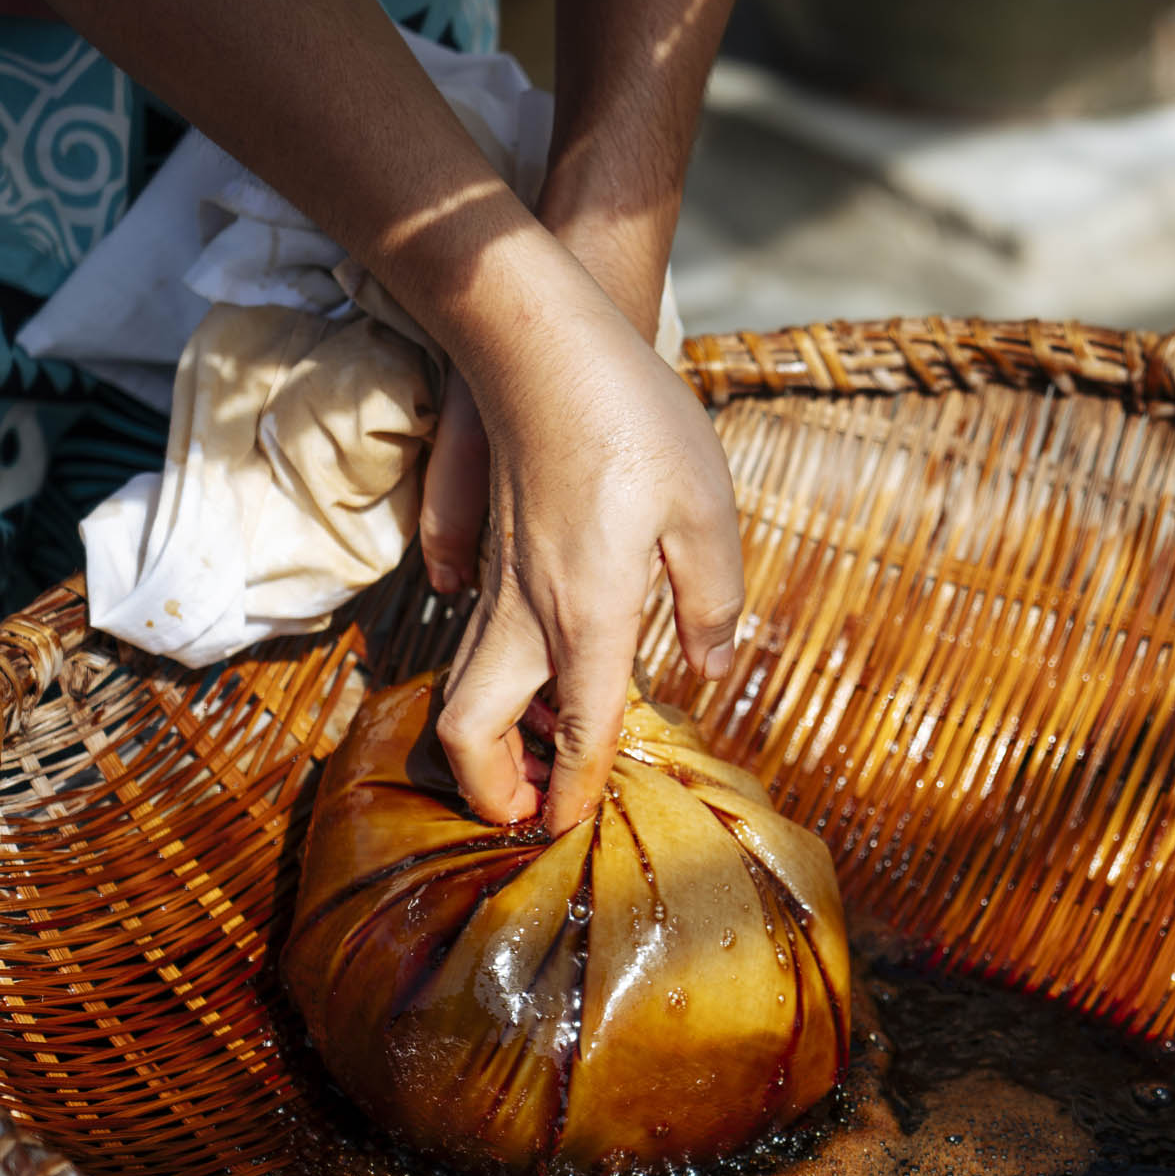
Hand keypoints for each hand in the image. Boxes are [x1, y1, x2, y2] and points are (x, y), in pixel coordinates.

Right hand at [418, 233, 741, 832]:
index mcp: (590, 614)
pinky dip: (490, 687)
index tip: (568, 835)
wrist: (540, 340)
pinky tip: (535, 682)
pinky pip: (474, 644)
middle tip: (530, 813)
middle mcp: (529, 612)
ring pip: (462, 689)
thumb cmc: (633, 418)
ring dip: (488, 741)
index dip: (572, 794)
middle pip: (471, 729)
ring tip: (536, 762)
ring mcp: (497, 582)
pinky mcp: (490, 553)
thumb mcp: (707, 510)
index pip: (576, 732)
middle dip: (489, 788)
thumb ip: (712, 601)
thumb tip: (708, 669)